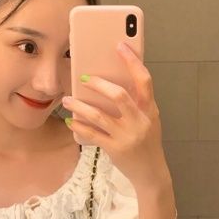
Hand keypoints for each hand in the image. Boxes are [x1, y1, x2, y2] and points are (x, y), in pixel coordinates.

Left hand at [62, 41, 168, 191]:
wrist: (151, 173)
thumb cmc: (146, 142)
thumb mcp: (148, 120)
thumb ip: (135, 103)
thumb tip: (111, 81)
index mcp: (150, 109)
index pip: (144, 80)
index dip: (132, 61)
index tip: (120, 45)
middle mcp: (140, 121)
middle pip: (119, 96)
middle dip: (99, 85)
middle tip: (84, 78)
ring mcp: (127, 136)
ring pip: (99, 116)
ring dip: (80, 106)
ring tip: (67, 100)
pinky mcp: (115, 149)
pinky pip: (92, 134)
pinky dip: (79, 126)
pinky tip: (71, 121)